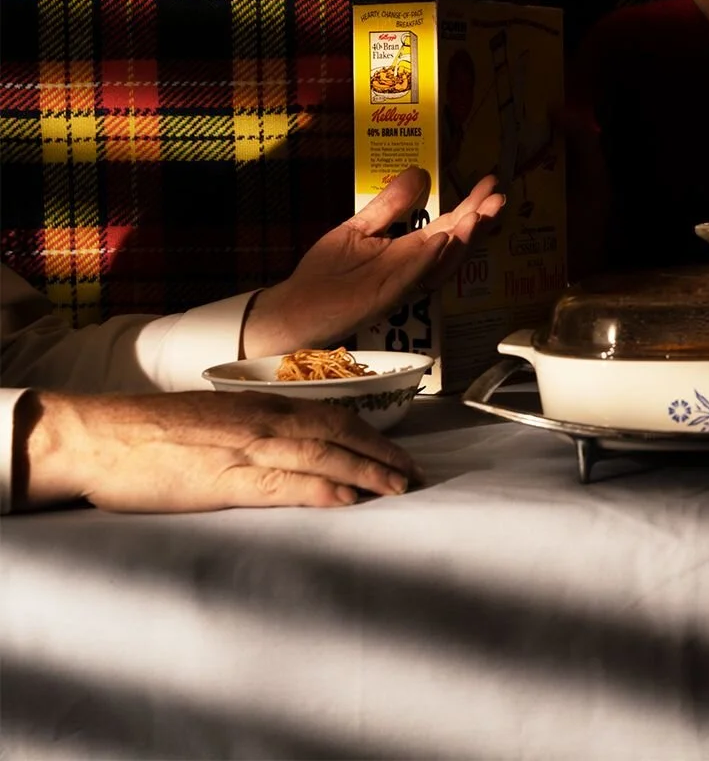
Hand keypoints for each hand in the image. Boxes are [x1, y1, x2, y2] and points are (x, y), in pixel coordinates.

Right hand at [16, 389, 420, 512]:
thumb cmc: (148, 431)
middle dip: (380, 454)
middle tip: (413, 474)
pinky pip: (283, 485)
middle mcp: (262, 422)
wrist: (97, 435)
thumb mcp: (212, 419)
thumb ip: (250, 427)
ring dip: (365, 472)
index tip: (396, 452)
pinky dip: (320, 491)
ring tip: (397, 488)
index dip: (368, 434)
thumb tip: (281, 442)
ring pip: (322, 456)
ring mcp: (245, 449)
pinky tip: (347, 500)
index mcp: (259, 406)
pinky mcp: (224, 480)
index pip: (330, 416)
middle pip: (338, 434)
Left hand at [241, 168, 504, 357]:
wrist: (294, 309)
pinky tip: (441, 242)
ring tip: (478, 217)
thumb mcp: (358, 228)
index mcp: (408, 252)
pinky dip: (426, 261)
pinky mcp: (381, 298)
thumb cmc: (326, 273)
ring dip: (460, 241)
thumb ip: (389, 205)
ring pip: (439, 264)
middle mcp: (412, 270)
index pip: (447, 226)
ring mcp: (399, 285)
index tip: (490, 182)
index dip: (470, 206)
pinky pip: (410, 279)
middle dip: (477, 222)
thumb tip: (419, 172)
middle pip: (453, 245)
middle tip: (499, 198)